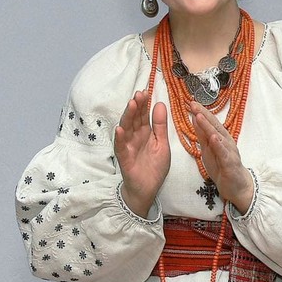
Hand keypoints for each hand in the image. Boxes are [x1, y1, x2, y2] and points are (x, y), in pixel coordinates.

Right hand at [114, 90, 169, 217]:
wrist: (147, 190)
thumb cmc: (154, 167)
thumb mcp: (162, 144)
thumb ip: (161, 125)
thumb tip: (160, 104)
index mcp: (145, 133)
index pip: (143, 115)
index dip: (144, 104)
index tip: (146, 91)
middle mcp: (134, 137)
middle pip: (134, 119)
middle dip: (136, 106)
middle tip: (139, 94)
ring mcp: (128, 147)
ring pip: (126, 129)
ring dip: (128, 117)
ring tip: (131, 104)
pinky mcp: (124, 159)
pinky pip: (120, 147)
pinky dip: (119, 138)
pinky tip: (120, 129)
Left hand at [190, 101, 253, 214]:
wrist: (236, 186)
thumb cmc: (222, 166)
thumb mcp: (208, 149)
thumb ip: (202, 134)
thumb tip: (195, 117)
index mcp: (220, 137)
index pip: (210, 122)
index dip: (201, 112)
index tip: (191, 102)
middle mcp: (226, 141)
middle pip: (214, 126)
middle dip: (204, 114)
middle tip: (194, 104)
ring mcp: (229, 151)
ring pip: (218, 137)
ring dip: (209, 126)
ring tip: (200, 116)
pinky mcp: (230, 163)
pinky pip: (224, 153)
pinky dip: (219, 145)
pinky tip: (214, 138)